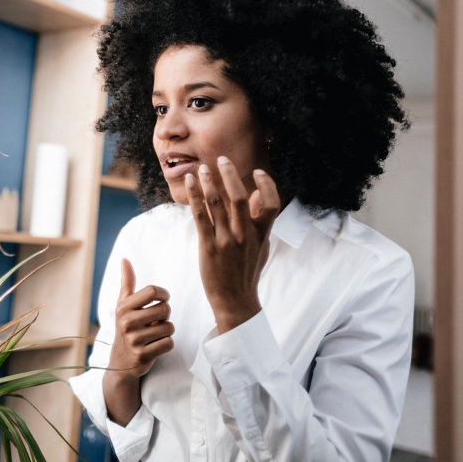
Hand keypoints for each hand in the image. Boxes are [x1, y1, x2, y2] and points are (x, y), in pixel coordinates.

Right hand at [102, 259, 172, 425]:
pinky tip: (155, 346)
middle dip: (164, 315)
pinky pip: (169, 343)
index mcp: (123, 307)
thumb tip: (124, 259)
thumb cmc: (126, 328)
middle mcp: (126, 323)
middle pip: (165, 309)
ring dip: (166, 331)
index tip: (162, 299)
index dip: (163, 294)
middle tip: (155, 322)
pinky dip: (166, 344)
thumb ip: (127, 282)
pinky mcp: (144, 355)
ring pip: (169, 327)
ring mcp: (134, 340)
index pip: (152, 291)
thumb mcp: (123, 305)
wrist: (120, 362)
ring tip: (154, 335)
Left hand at [185, 156, 280, 333]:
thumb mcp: (260, 248)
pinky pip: (200, 215)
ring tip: (202, 168)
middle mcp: (245, 236)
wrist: (235, 302)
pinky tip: (191, 183)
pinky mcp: (208, 247)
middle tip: (222, 159)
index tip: (258, 172)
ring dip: (208, 181)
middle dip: (230, 175)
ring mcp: (226, 241)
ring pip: (216, 203)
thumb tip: (255, 195)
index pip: (271, 204)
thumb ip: (259, 221)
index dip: (267, 185)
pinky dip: (195, 196)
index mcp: (261, 235)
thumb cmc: (247, 272)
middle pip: (239, 197)